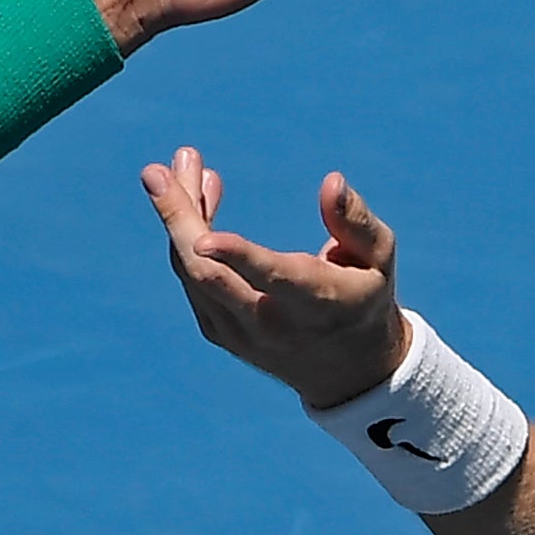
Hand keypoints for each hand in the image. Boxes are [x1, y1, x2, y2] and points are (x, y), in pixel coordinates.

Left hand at [141, 147, 412, 408]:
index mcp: (314, 303)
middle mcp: (269, 324)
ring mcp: (237, 332)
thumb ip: (357, 222)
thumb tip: (332, 181)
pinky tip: (195, 196)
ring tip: (184, 163)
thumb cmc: (364, 297)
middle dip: (178, 218)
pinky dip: (185, 237)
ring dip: (179, 216)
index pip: (270, 279)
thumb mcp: (378, 259)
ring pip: (191, 272)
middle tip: (156, 170)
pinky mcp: (218, 331)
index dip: (237, 257)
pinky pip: (191, 279)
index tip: (204, 237)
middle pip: (208, 274)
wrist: (347, 371)